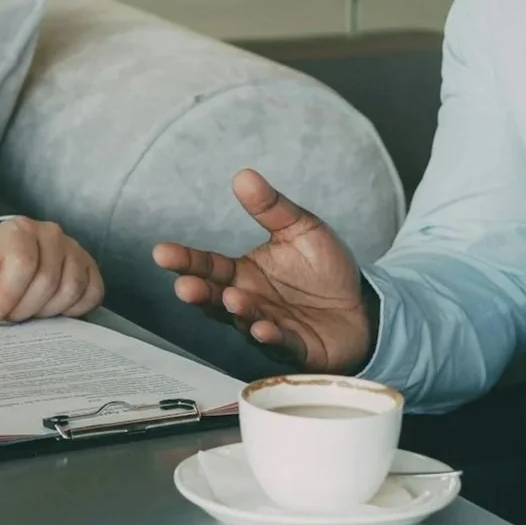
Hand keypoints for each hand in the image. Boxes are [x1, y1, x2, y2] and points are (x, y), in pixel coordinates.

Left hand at [0, 216, 103, 324]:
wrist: (8, 254)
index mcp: (18, 230)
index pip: (22, 264)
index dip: (8, 296)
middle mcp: (51, 234)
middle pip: (47, 281)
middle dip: (25, 309)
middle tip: (11, 316)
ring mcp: (74, 249)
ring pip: (71, 289)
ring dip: (48, 311)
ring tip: (30, 312)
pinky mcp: (90, 266)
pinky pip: (92, 294)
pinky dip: (74, 310)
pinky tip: (54, 310)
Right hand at [152, 169, 371, 372]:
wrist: (364, 306)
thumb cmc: (326, 271)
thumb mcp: (301, 229)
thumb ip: (271, 207)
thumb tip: (243, 175)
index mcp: (244, 274)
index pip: (208, 266)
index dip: (186, 260)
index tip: (162, 252)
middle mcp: (250, 302)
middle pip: (215, 299)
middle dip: (199, 294)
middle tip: (185, 286)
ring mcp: (269, 327)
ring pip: (245, 321)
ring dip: (238, 312)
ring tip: (233, 298)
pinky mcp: (297, 348)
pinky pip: (281, 344)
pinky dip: (270, 338)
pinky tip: (263, 328)